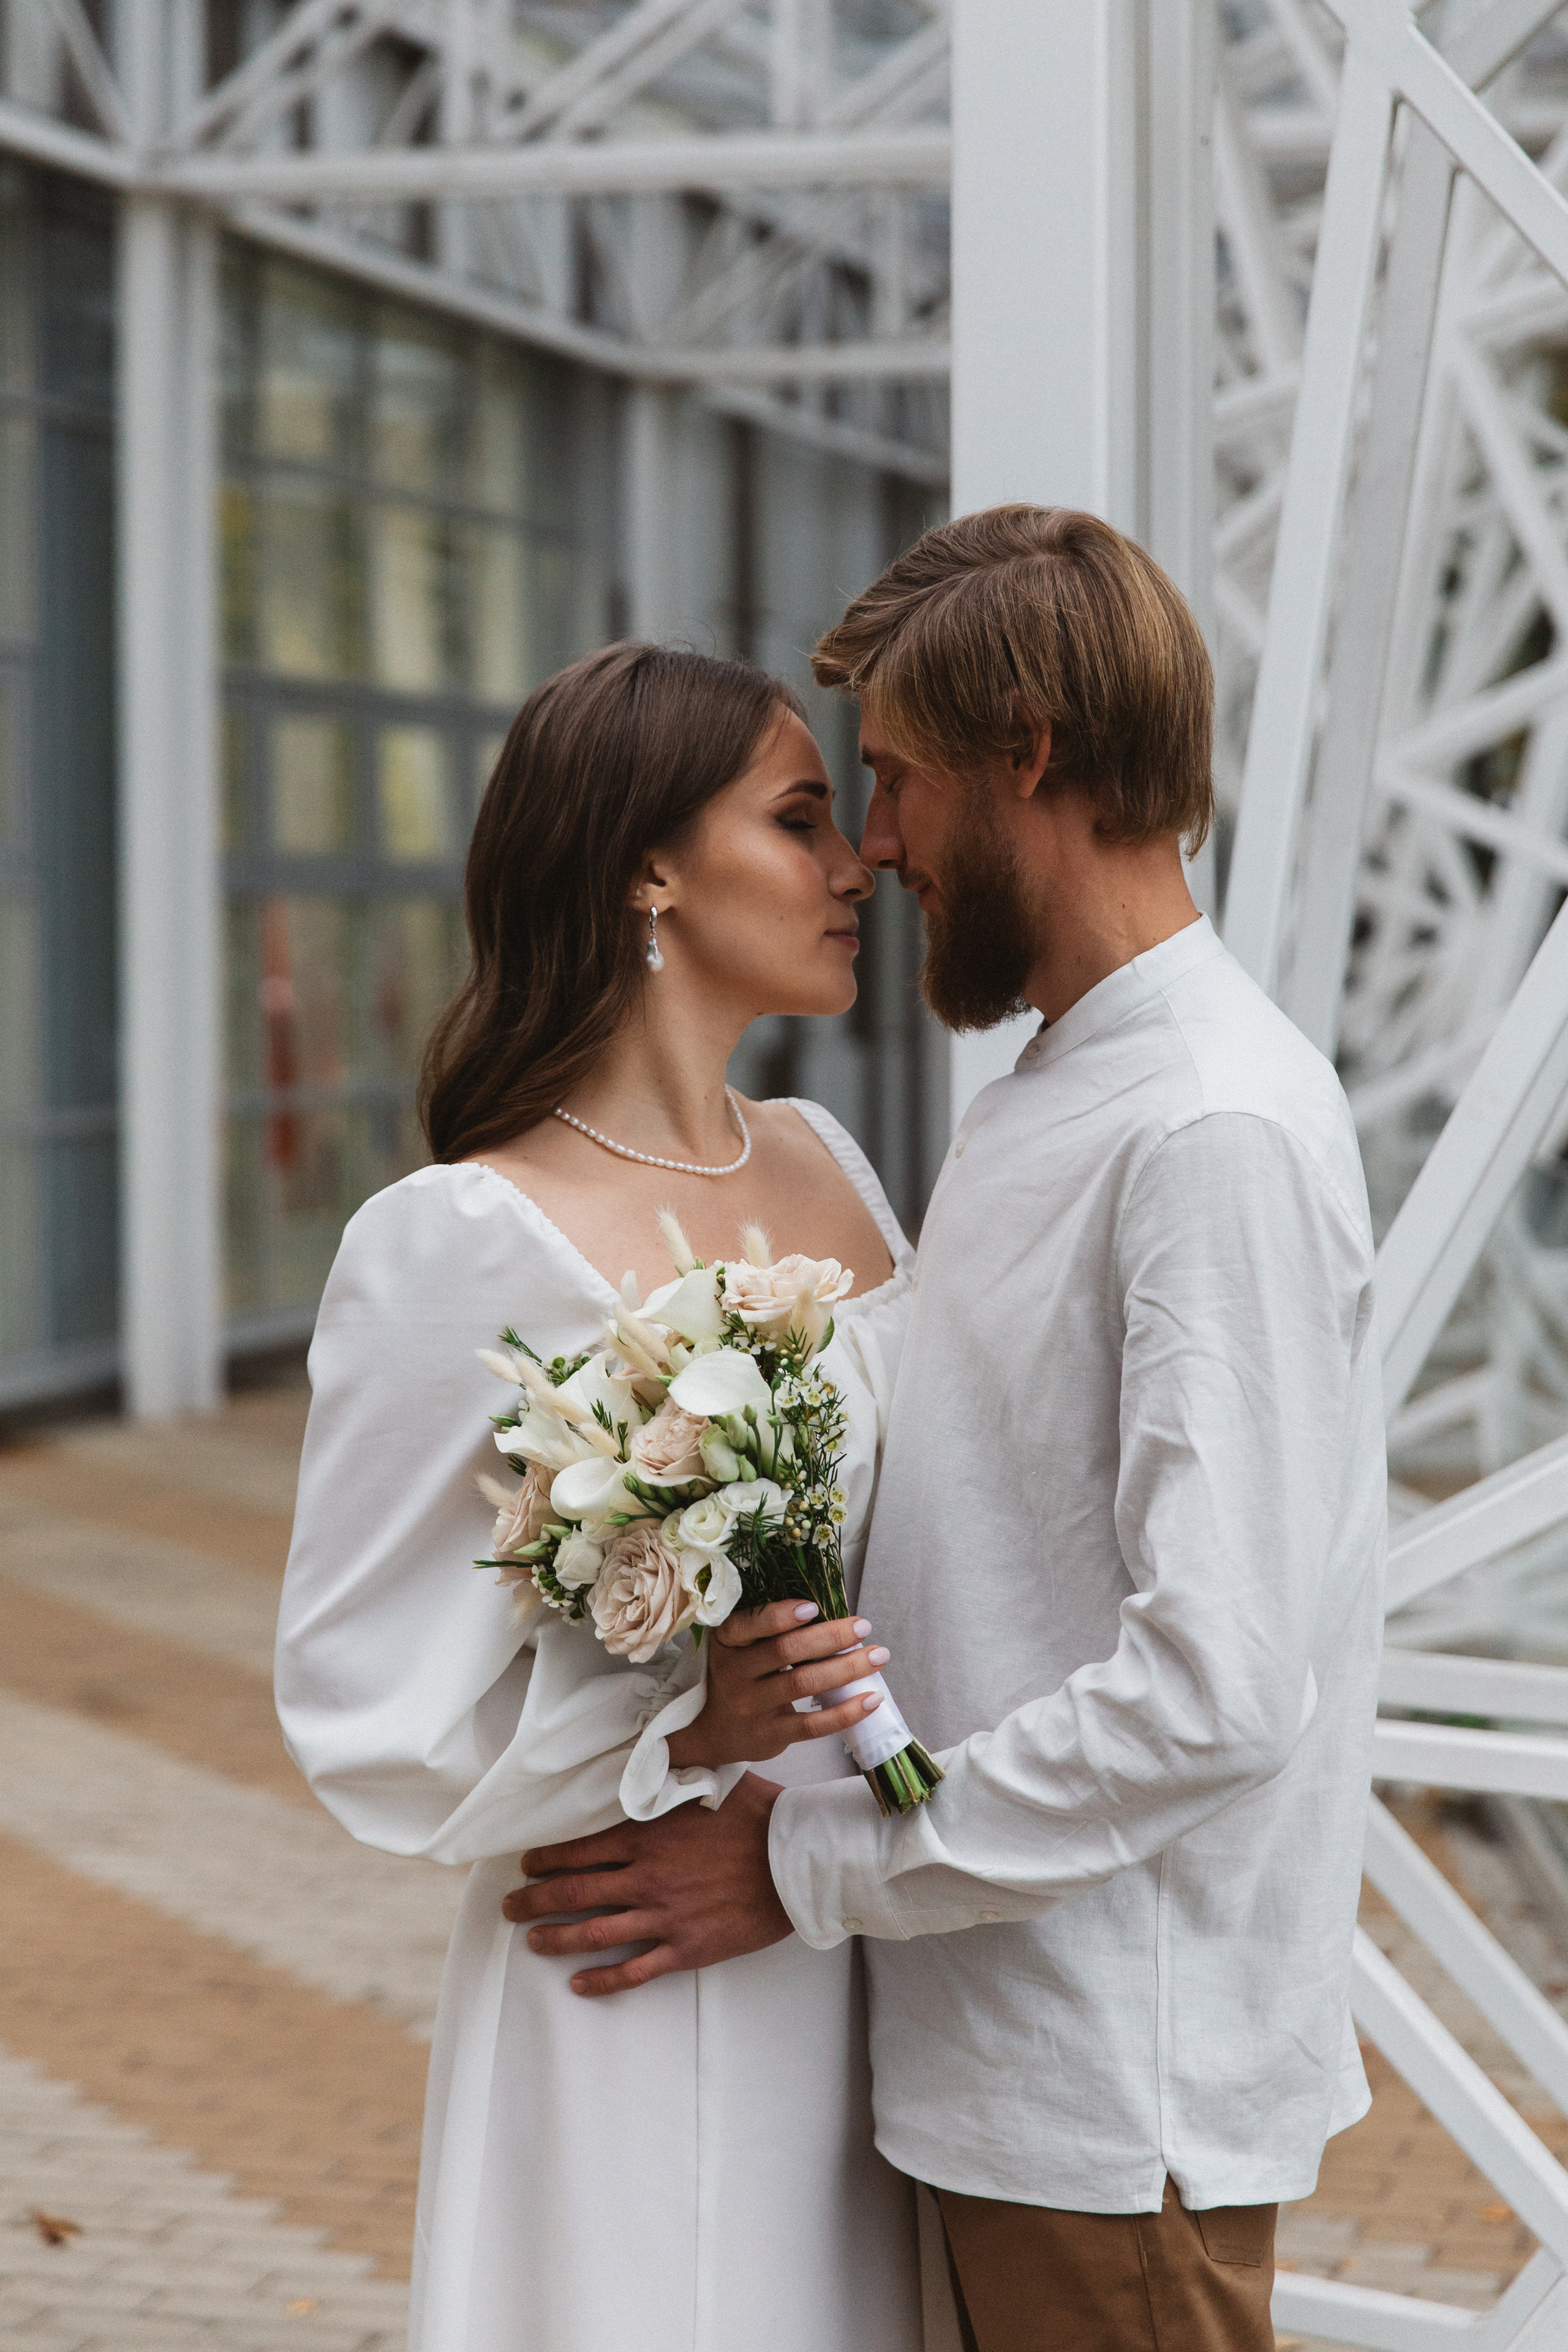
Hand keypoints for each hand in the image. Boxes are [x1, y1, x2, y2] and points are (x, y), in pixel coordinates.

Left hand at [503, 1770, 789, 1994]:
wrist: (795, 1860)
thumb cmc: (758, 1816)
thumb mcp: (710, 1783)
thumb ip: (674, 1779)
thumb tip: (656, 1756)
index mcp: (648, 1836)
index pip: (581, 1848)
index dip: (547, 1857)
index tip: (526, 1863)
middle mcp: (646, 1877)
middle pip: (574, 1892)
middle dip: (534, 1900)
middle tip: (510, 1907)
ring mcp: (664, 1916)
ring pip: (593, 1933)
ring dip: (556, 1938)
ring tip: (532, 1941)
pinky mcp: (685, 1948)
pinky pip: (633, 1970)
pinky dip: (601, 1981)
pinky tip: (578, 1985)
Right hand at [664, 1600, 889, 1770]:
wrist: (714, 1732)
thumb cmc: (740, 1676)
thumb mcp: (740, 1647)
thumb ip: (770, 1630)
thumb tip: (830, 1611)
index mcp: (727, 1642)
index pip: (748, 1625)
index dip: (780, 1616)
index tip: (814, 1607)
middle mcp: (734, 1673)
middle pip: (785, 1651)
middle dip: (829, 1636)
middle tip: (863, 1626)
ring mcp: (752, 1706)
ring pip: (803, 1683)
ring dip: (846, 1668)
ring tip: (878, 1656)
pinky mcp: (771, 1735)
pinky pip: (812, 1725)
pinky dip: (845, 1712)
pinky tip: (871, 1700)